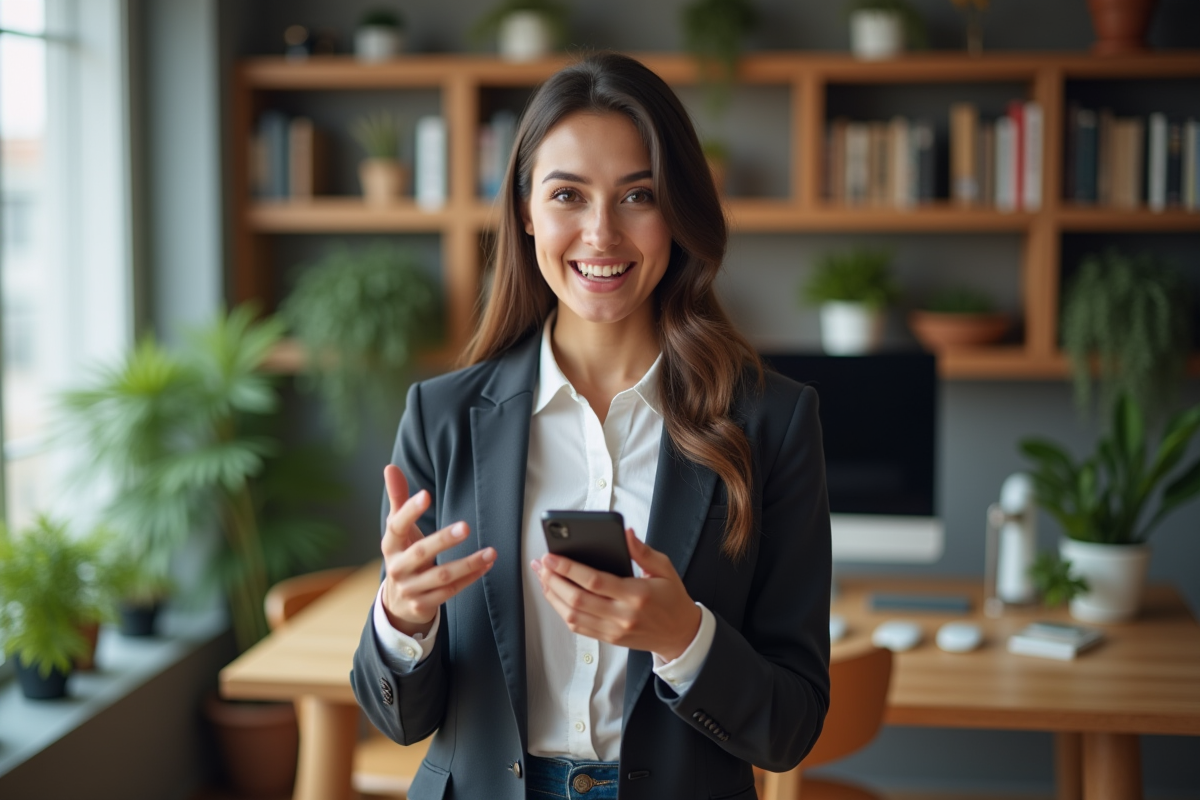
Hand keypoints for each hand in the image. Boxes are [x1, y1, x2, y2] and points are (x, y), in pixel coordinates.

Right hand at [381, 465, 494, 636]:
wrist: (398, 602)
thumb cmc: (404, 555)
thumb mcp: (398, 530)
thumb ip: (398, 499)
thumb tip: (390, 467)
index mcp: (390, 545)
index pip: (396, 526)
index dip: (409, 511)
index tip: (426, 495)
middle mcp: (397, 567)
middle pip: (422, 553)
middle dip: (444, 540)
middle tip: (466, 526)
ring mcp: (410, 588)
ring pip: (442, 576)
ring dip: (468, 563)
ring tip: (490, 552)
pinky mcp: (424, 605)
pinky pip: (451, 592)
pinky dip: (471, 578)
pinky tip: (487, 565)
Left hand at [531, 528, 700, 659]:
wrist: (680, 634)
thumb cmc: (672, 598)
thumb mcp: (665, 568)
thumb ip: (642, 551)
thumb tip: (625, 533)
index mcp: (637, 595)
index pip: (595, 581)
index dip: (569, 568)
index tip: (551, 556)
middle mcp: (623, 615)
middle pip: (578, 599)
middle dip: (554, 580)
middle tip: (542, 564)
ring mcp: (614, 630)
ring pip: (573, 615)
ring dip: (553, 595)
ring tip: (544, 577)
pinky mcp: (609, 639)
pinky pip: (579, 627)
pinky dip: (562, 611)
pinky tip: (555, 595)